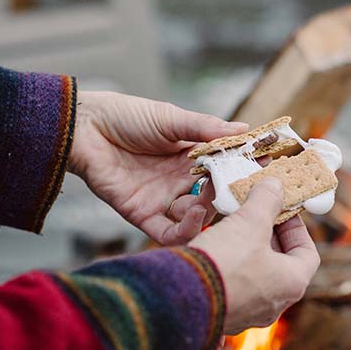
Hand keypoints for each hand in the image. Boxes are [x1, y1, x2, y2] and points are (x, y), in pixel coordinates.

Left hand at [68, 91, 246, 244]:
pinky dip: (187, 230)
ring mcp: (162, 199)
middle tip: (248, 189)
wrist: (83, 127)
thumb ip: (206, 129)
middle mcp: (179, 181)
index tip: (267, 164)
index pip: (224, 167)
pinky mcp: (142, 214)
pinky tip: (197, 214)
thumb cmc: (125, 116)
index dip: (244, 167)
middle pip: (215, 196)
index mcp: (189, 156)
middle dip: (232, 194)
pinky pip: (169, 233)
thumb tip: (245, 130)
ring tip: (217, 197)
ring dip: (211, 211)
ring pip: (197, 217)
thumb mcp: (172, 118)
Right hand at [189, 179, 320, 334]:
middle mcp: (274, 304)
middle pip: (280, 264)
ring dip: (247, 251)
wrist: (179, 298)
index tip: (281, 210)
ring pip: (255, 276)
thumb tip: (275, 186)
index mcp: (291, 284)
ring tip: (232, 228)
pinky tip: (214, 250)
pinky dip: (229, 268)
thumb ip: (266, 200)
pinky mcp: (223, 316)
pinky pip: (232, 288)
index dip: (297, 227)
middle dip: (268, 236)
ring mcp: (249, 314)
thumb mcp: (249, 221)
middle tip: (255, 214)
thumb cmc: (224, 261)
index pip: (308, 253)